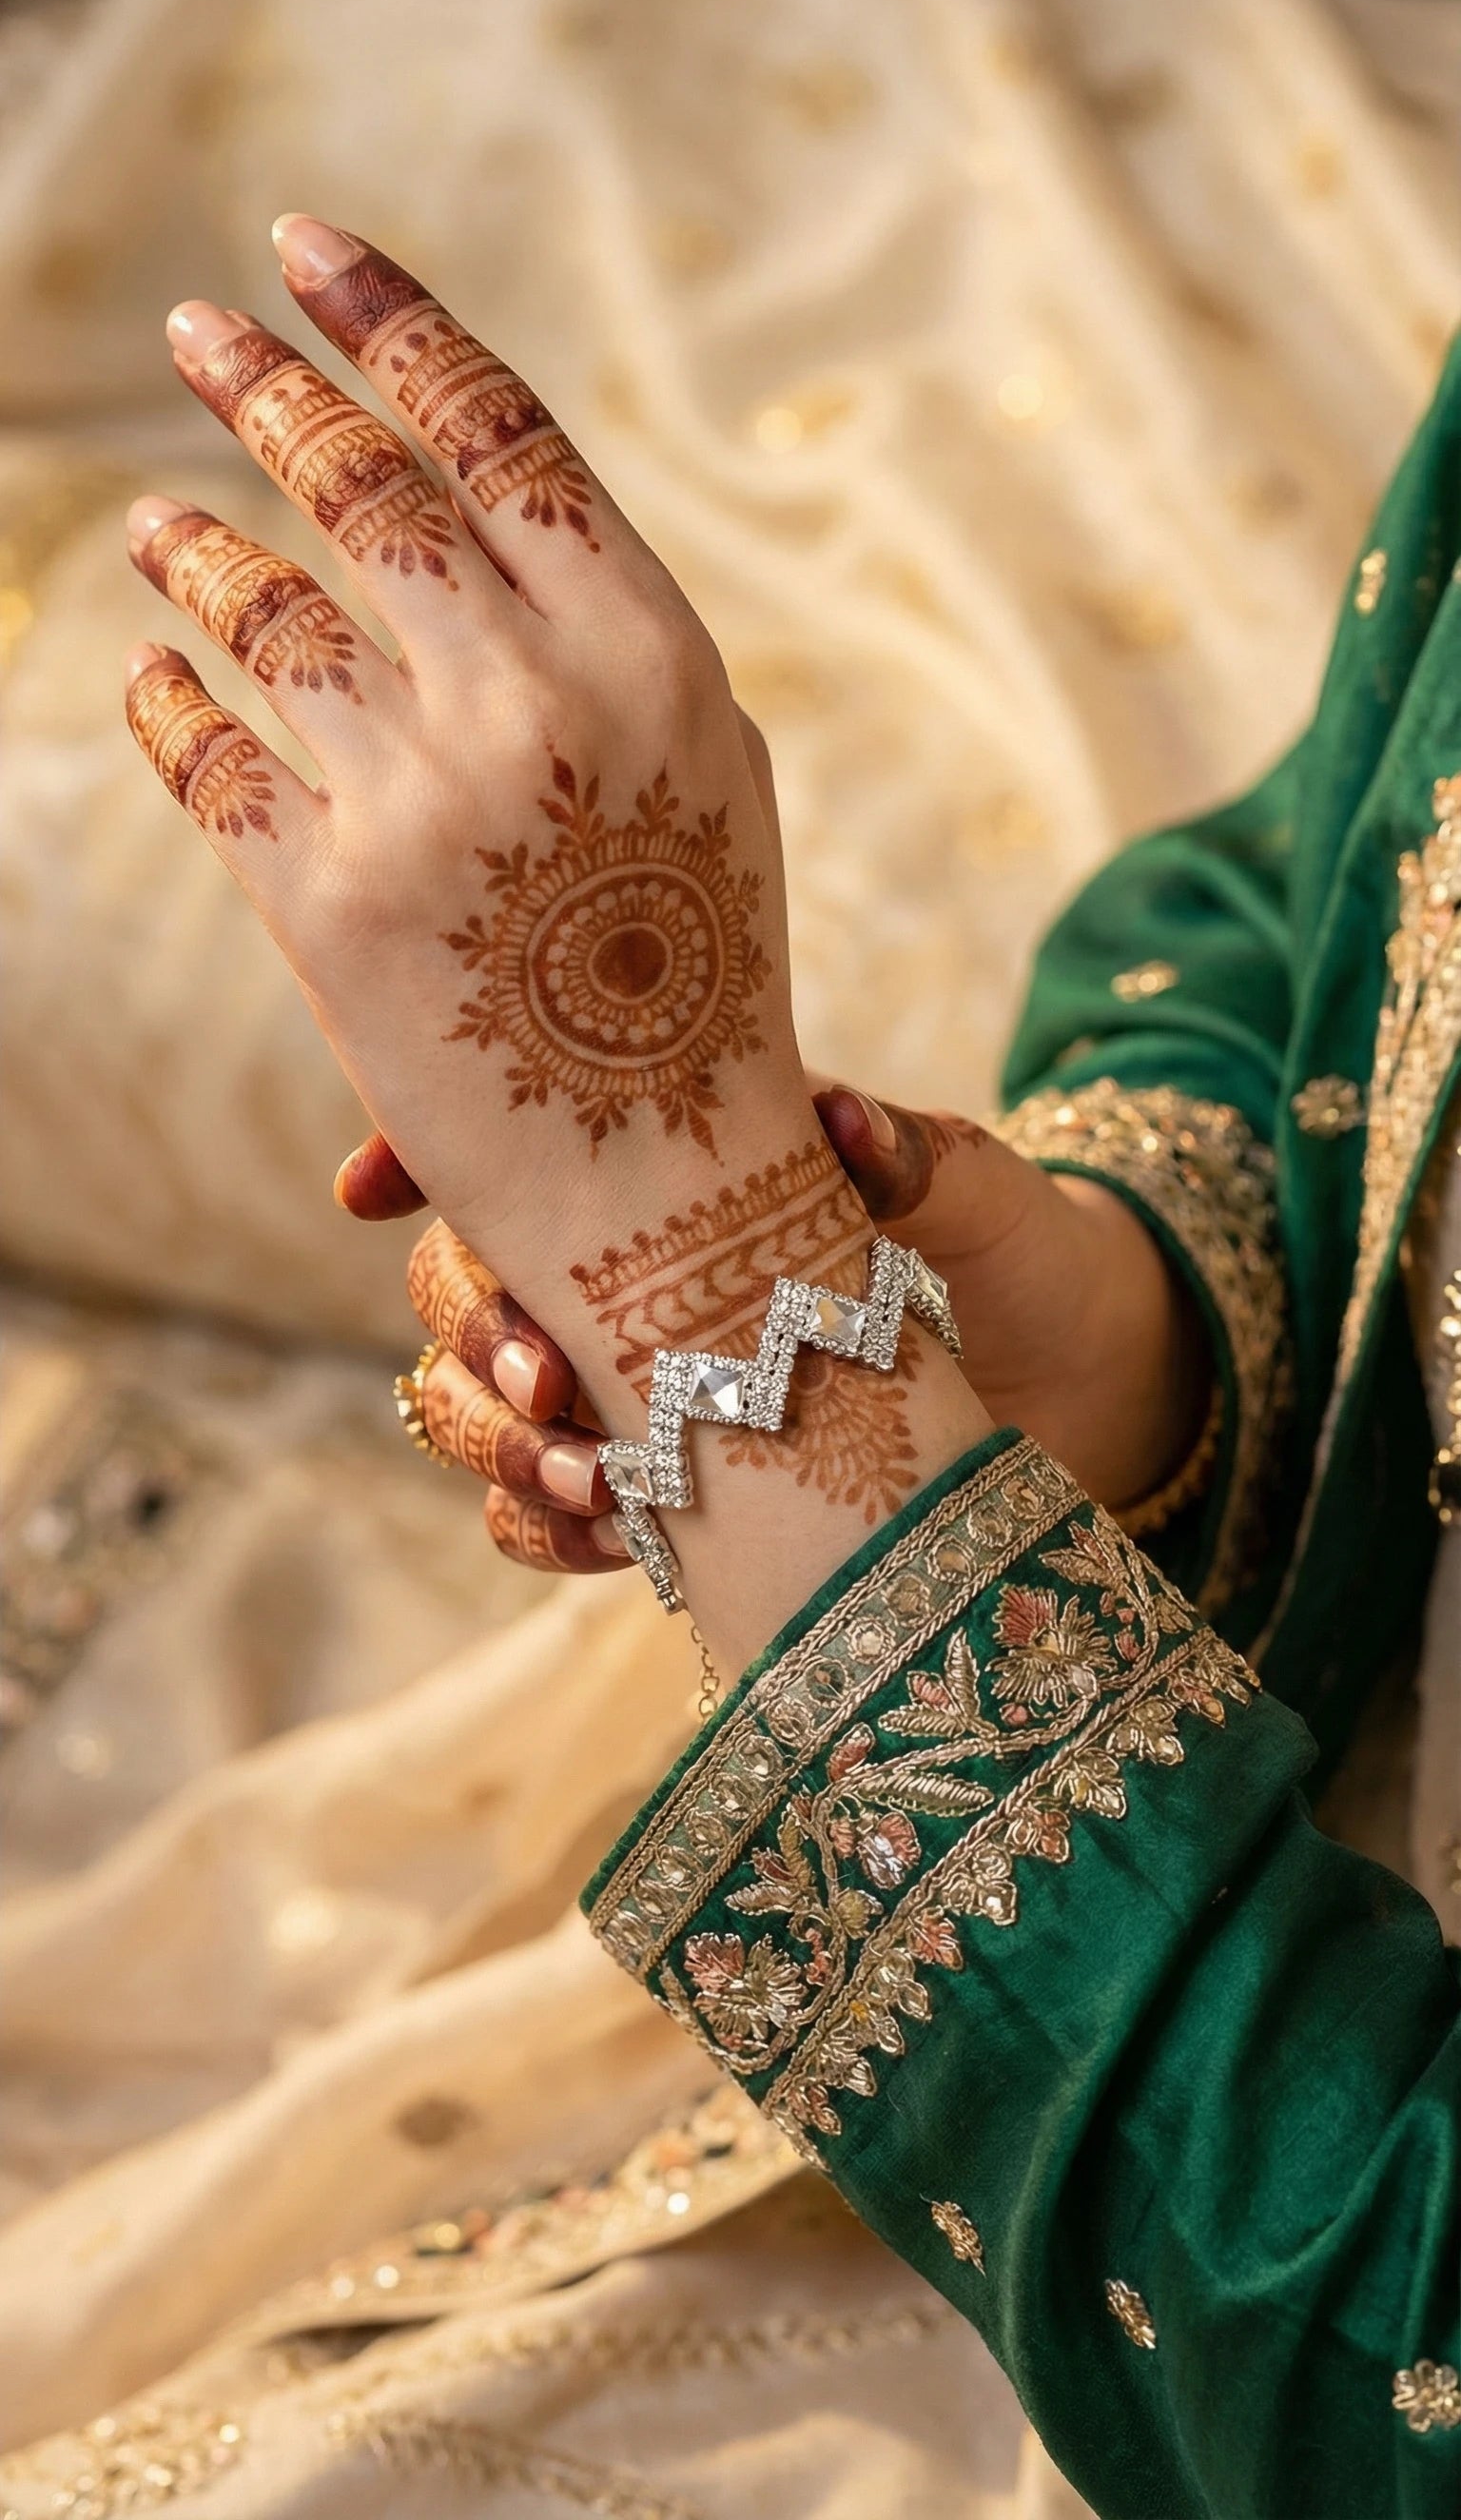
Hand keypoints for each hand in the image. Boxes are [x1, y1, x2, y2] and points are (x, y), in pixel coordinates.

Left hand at [124, 216, 805, 1416]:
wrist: (668, 1180)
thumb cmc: (698, 970)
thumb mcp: (706, 771)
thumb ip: (610, 635)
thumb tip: (489, 506)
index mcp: (650, 653)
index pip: (502, 435)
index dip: (397, 322)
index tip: (308, 245)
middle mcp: (533, 703)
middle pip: (367, 492)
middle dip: (269, 389)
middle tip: (201, 333)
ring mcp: (420, 800)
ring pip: (263, 610)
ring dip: (194, 548)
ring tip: (153, 524)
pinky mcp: (323, 901)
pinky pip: (206, 754)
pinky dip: (164, 697)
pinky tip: (151, 669)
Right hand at [361, 1081, 1209, 1574]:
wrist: (1109, 1394)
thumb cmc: (1039, 1261)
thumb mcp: (987, 1198)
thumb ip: (914, 1159)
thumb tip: (843, 1123)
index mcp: (688, 1174)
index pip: (520, 1149)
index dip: (420, 1159)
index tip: (370, 1188)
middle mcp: (636, 1279)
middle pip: (461, 1290)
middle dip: (471, 1332)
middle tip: (546, 1374)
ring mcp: (642, 1394)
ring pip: (476, 1412)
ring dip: (499, 1445)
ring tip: (597, 1478)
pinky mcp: (672, 1497)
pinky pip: (543, 1520)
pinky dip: (549, 1532)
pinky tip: (615, 1536)